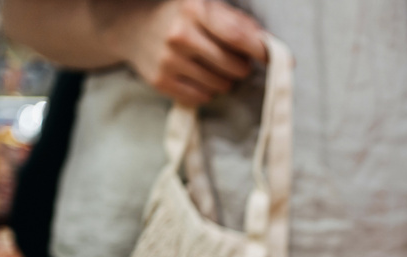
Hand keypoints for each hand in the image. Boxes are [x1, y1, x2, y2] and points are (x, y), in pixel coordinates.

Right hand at [105, 0, 267, 105]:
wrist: (131, 28)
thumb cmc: (180, 16)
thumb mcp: (206, 6)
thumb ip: (238, 22)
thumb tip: (269, 45)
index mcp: (194, 8)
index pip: (238, 36)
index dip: (261, 51)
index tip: (276, 59)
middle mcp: (180, 34)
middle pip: (234, 67)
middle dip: (241, 67)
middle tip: (233, 60)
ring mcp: (168, 59)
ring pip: (221, 86)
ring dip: (225, 80)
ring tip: (212, 66)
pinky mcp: (160, 81)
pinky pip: (202, 98)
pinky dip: (207, 91)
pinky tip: (197, 76)